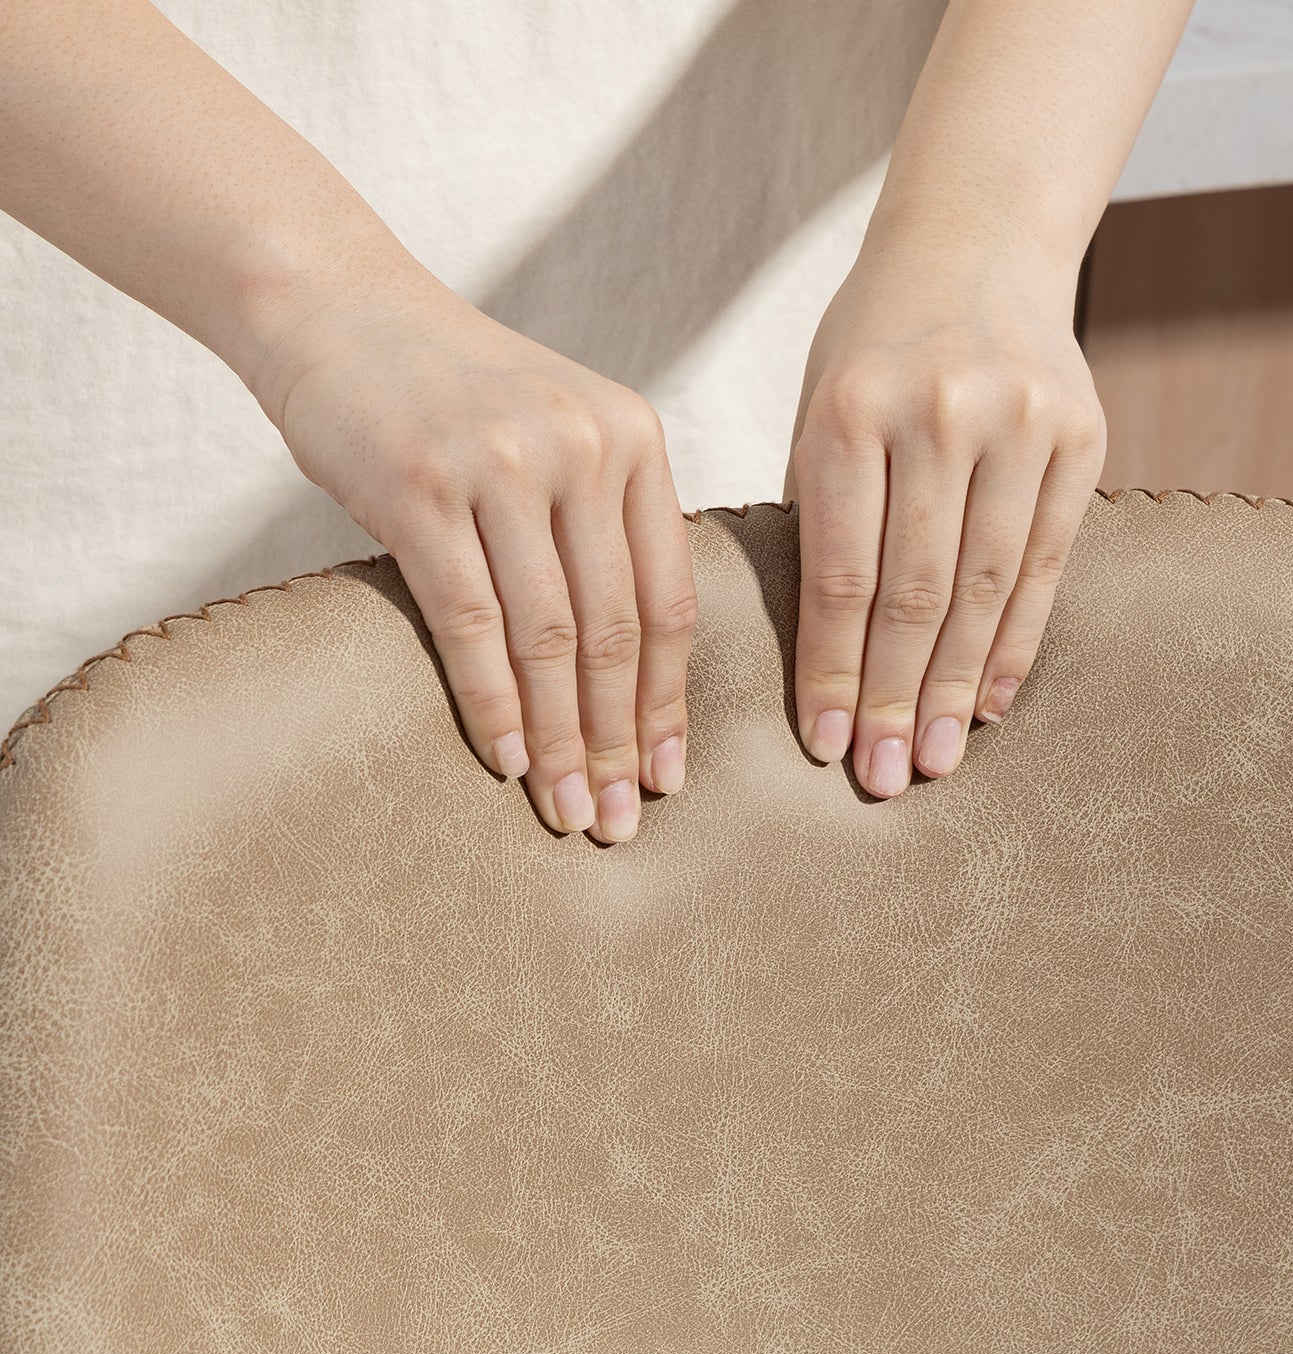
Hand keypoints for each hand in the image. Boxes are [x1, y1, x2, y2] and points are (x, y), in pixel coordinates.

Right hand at [258, 264, 696, 842]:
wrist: (338, 308)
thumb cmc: (452, 395)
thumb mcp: (557, 434)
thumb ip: (602, 524)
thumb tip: (628, 670)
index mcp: (633, 440)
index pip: (667, 599)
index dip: (668, 700)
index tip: (668, 776)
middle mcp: (582, 448)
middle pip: (616, 630)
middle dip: (621, 741)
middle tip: (621, 821)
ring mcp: (501, 465)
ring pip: (551, 637)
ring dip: (562, 740)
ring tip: (568, 813)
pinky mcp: (421, 488)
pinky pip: (472, 622)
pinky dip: (493, 702)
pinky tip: (506, 760)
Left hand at [783, 218, 1105, 797]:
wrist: (977, 245)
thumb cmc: (875, 346)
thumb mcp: (819, 407)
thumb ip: (822, 516)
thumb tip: (826, 656)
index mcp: (850, 411)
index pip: (841, 574)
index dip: (834, 671)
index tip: (826, 747)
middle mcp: (939, 414)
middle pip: (915, 594)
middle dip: (896, 697)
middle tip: (883, 778)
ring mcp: (1020, 422)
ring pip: (985, 589)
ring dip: (959, 688)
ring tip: (938, 760)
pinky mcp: (1082, 435)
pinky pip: (1048, 563)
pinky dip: (1018, 641)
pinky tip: (995, 703)